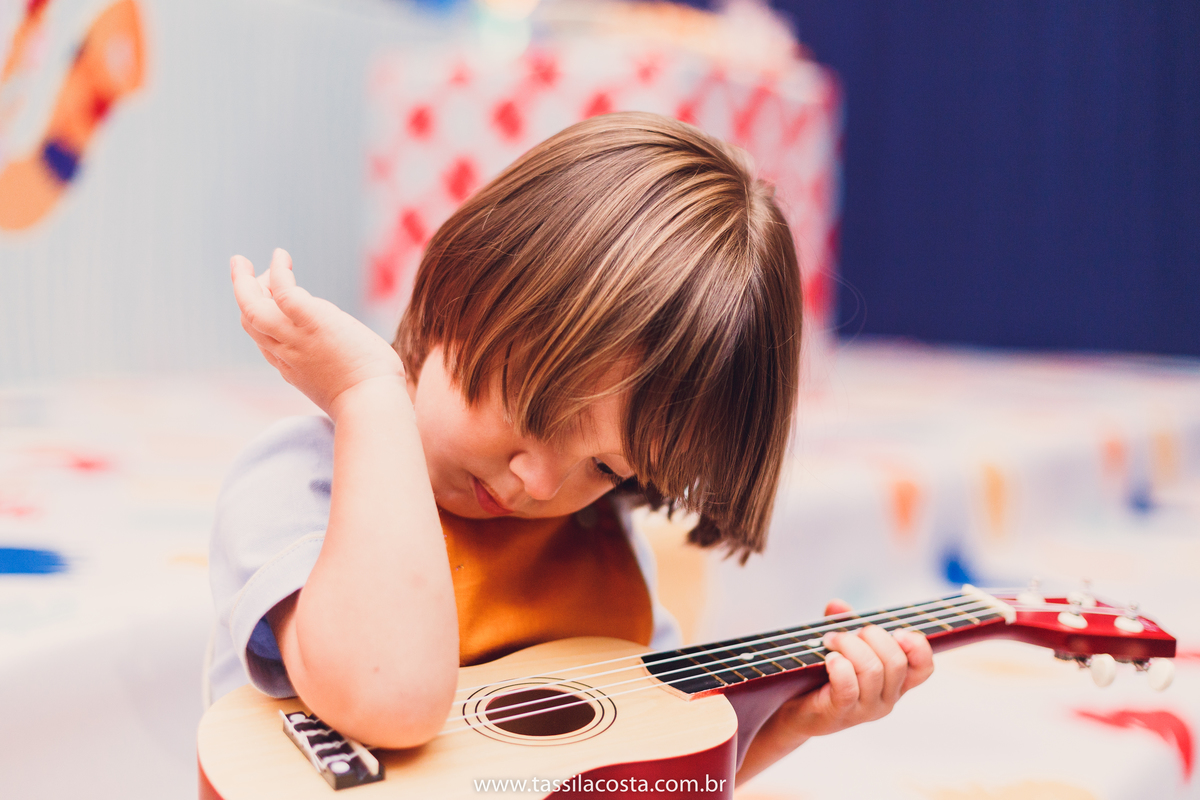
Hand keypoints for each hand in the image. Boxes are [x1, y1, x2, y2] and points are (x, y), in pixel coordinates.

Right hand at [231, 249, 404, 418]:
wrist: (371, 404)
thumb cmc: (369, 399)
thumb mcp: (342, 383)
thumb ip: (334, 369)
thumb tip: (353, 361)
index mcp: (291, 368)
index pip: (264, 341)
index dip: (260, 320)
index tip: (265, 301)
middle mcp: (285, 353)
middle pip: (250, 321)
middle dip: (242, 294)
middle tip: (240, 270)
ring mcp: (294, 338)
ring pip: (253, 306)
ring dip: (242, 280)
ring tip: (240, 260)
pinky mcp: (311, 322)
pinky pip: (283, 291)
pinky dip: (277, 271)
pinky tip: (280, 256)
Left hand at [777, 598, 933, 737]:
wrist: (796, 710)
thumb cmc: (822, 676)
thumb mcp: (838, 646)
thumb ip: (842, 623)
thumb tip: (837, 605)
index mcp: (895, 681)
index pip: (923, 667)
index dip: (918, 646)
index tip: (897, 631)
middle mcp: (887, 698)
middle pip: (896, 662)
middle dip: (870, 636)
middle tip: (844, 633)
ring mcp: (866, 710)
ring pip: (872, 670)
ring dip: (848, 645)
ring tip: (829, 641)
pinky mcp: (842, 713)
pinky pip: (848, 686)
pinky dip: (839, 666)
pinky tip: (829, 659)